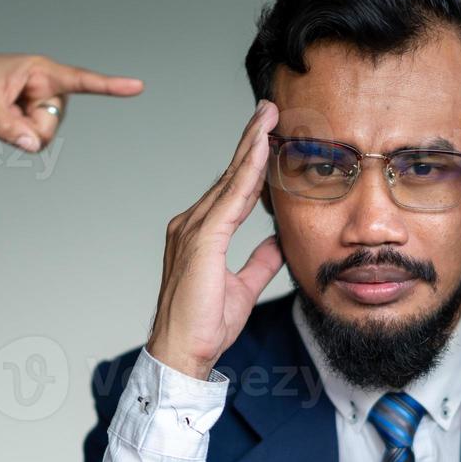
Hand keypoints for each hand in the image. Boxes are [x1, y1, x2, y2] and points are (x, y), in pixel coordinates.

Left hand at [0, 47, 142, 151]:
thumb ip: (6, 126)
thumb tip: (34, 147)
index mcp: (43, 72)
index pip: (81, 81)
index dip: (110, 86)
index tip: (137, 86)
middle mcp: (52, 89)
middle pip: (49, 126)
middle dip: (24, 128)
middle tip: (2, 109)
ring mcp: (49, 106)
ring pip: (42, 138)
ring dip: (20, 132)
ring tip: (4, 110)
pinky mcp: (43, 118)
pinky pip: (35, 141)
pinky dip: (19, 135)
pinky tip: (9, 118)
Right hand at [145, 101, 283, 379]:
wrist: (182, 352)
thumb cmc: (203, 325)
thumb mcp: (243, 288)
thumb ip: (259, 262)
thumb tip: (278, 243)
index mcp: (200, 234)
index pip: (231, 188)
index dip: (251, 160)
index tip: (269, 134)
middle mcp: (191, 224)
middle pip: (229, 174)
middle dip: (251, 139)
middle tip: (270, 109)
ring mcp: (193, 229)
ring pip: (229, 179)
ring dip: (251, 146)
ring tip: (269, 118)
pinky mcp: (201, 241)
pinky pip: (230, 199)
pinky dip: (247, 173)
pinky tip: (262, 152)